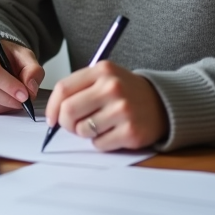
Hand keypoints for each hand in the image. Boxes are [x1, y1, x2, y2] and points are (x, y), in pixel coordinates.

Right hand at [0, 36, 43, 113]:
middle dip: (7, 98)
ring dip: (2, 105)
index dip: (9, 85)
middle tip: (22, 101)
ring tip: (13, 99)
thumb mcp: (25, 56)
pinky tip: (2, 101)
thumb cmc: (7, 56)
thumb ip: (33, 70)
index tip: (24, 94)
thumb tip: (30, 88)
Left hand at [45, 61, 167, 150]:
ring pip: (82, 130)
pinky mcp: (131, 131)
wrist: (162, 103)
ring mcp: (123, 110)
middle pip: (68, 111)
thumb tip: (53, 114)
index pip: (63, 89)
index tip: (52, 118)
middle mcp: (112, 87)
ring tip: (99, 125)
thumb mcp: (105, 78)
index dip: (52, 107)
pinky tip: (113, 132)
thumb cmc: (126, 92)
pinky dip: (101, 142)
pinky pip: (99, 144)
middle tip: (74, 126)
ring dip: (85, 133)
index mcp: (102, 71)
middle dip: (66, 124)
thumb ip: (79, 89)